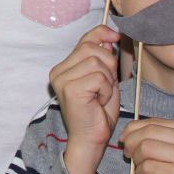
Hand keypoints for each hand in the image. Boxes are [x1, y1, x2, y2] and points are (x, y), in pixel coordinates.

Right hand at [50, 24, 120, 173]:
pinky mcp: (70, 89)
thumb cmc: (98, 112)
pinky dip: (106, 89)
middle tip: (107, 86)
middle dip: (108, 65)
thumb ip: (102, 59)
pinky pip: (99, 77)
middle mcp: (58, 71)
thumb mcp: (104, 80)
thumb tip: (108, 37)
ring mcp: (62, 80)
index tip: (115, 36)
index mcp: (63, 68)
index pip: (84, 40)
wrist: (91, 139)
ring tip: (102, 95)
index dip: (101, 33)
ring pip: (97, 62)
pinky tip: (99, 101)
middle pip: (92, 48)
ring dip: (108, 80)